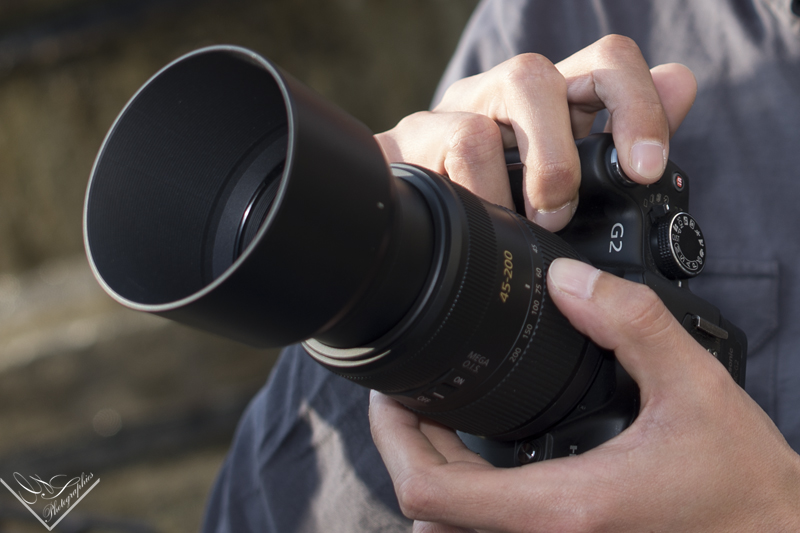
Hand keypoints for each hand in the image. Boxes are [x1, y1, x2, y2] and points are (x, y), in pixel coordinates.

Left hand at [369, 258, 799, 531]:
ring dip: (436, 476)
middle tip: (414, 396)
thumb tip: (567, 282)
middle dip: (408, 449)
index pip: (431, 491)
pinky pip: (489, 532)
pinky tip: (483, 456)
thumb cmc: (742, 483)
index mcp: (564, 507)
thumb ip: (631, 322)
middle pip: (427, 513)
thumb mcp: (693, 386)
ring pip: (452, 530)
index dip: (393, 439)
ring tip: (441, 421)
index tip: (395, 394)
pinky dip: (467, 497)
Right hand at [374, 35, 696, 230]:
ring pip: (492, 110)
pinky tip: (484, 223)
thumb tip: (681, 80)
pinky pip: (456, 145)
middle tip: (561, 214)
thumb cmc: (504, 205)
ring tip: (526, 226)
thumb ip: (625, 138)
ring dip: (524, 175)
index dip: (636, 104)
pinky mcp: (411, 139)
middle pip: (536, 75)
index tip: (645, 169)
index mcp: (553, 102)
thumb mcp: (576, 182)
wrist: (424, 236)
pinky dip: (482, 194)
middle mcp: (501, 95)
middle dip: (560, 154)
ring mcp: (453, 112)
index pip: (605, 61)